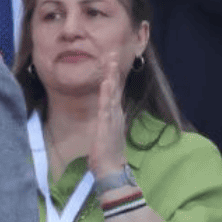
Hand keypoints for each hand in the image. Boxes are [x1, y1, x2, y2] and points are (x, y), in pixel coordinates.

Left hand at [88, 55, 129, 181]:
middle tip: (112, 52)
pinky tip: (106, 83)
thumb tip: (105, 112)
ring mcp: (112, 117)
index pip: (114, 90)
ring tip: (109, 61)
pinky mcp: (107, 124)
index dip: (112, 75)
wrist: (111, 168)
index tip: (110, 60)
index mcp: (115, 114)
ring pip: (112, 93)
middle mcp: (116, 113)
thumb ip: (106, 120)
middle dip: (113, 69)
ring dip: (111, 76)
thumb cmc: (107, 152)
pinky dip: (106, 94)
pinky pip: (106, 106)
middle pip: (115, 87)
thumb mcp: (106, 131)